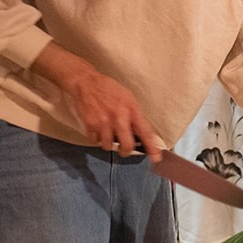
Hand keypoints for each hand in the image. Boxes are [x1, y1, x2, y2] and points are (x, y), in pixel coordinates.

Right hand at [31, 43, 162, 158]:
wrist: (86, 83)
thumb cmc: (110, 90)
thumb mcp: (128, 98)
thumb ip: (134, 115)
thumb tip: (140, 133)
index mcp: (132, 110)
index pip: (145, 133)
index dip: (152, 148)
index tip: (156, 159)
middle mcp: (119, 118)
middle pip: (126, 146)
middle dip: (126, 151)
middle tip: (124, 150)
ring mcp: (104, 122)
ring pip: (108, 146)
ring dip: (109, 144)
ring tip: (107, 134)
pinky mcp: (90, 125)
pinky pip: (95, 141)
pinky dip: (96, 139)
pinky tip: (97, 130)